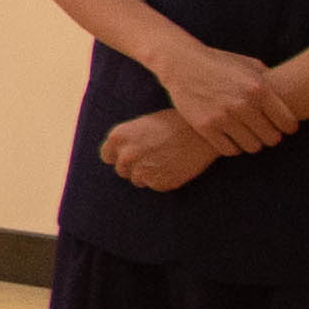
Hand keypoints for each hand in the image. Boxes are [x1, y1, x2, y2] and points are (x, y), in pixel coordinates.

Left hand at [99, 110, 216, 190]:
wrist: (201, 132)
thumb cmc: (174, 123)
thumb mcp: (143, 124)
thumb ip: (128, 140)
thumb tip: (119, 154)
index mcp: (118, 137)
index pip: (107, 157)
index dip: (119, 156)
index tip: (132, 155)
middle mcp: (126, 155)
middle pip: (122, 170)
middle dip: (135, 166)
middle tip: (154, 156)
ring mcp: (142, 171)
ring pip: (138, 180)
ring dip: (149, 174)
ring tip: (166, 160)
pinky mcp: (159, 183)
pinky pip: (156, 186)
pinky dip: (163, 179)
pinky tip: (174, 166)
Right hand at [147, 37, 293, 152]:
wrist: (181, 63)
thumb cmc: (219, 63)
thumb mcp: (248, 64)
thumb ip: (270, 80)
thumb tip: (287, 96)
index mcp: (259, 89)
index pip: (288, 123)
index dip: (288, 127)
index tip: (282, 126)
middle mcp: (243, 104)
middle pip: (272, 138)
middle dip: (270, 136)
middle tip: (263, 131)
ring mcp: (223, 117)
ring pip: (252, 147)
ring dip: (252, 142)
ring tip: (246, 134)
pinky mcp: (206, 127)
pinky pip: (230, 150)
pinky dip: (233, 147)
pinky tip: (230, 137)